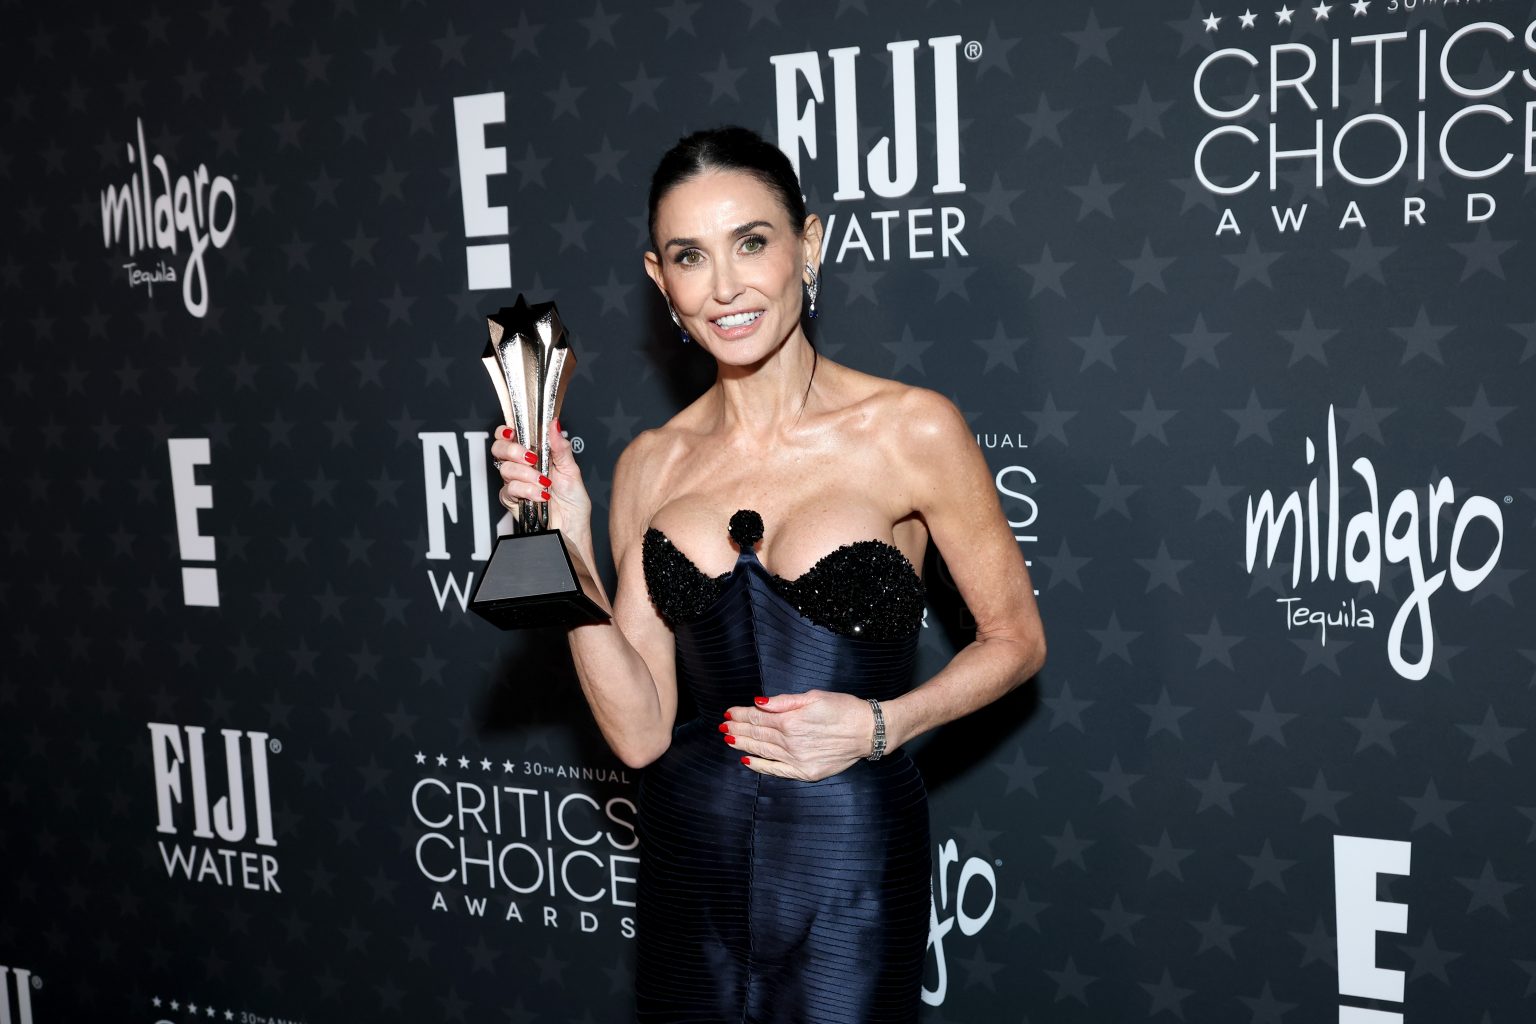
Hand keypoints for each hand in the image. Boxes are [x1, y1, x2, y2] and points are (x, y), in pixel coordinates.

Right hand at [489, 418, 591, 537]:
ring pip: (505, 469)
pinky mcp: (512, 500)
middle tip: (531, 458)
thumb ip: (561, 447)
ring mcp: (516, 482)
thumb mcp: (572, 470)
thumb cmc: (573, 501)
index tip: (512, 432)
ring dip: (527, 475)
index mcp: (535, 454)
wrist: (572, 527)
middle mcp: (522, 466)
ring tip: (544, 483)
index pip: (511, 436)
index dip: (505, 430)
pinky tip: (540, 495)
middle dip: (513, 450)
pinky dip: (527, 490)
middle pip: (499, 449)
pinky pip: (509, 489)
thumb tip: (555, 424)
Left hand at [721, 691, 876, 781]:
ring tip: (729, 739)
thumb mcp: (813, 696)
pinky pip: (776, 770)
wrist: (868, 732)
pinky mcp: (805, 772)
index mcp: (790, 720)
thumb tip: (758, 702)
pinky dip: (760, 766)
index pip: (757, 717)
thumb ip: (783, 702)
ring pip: (762, 751)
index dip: (740, 714)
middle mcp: (790, 742)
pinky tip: (748, 760)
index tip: (728, 712)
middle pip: (756, 734)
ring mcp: (796, 759)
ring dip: (744, 744)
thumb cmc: (843, 709)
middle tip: (723, 726)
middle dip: (737, 728)